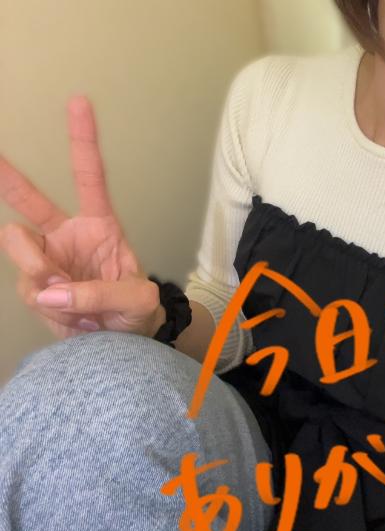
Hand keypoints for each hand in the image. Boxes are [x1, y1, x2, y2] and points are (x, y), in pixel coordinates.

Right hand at [0, 95, 164, 339]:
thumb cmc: (137, 311)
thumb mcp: (137, 301)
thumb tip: (51, 292)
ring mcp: (46, 260)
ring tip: (71, 300)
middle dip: (8, 178)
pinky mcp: (35, 287)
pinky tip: (71, 316)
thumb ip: (101, 294)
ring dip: (41, 271)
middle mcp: (66, 236)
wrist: (122, 340)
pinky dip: (48, 304)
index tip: (79, 101)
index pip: (89, 177)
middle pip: (28, 200)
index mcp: (100, 225)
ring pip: (18, 245)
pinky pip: (28, 287)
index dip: (82, 141)